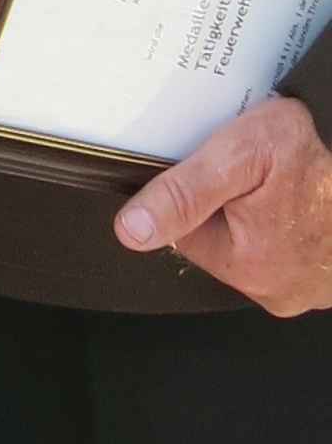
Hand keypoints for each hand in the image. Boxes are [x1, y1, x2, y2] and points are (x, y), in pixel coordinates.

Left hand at [115, 96, 331, 313]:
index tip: (210, 164)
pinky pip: (291, 247)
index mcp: (246, 265)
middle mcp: (275, 288)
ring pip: (258, 243)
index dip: (191, 190)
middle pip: (221, 239)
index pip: (185, 230)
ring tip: (281, 179)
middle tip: (254, 167)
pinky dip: (291, 222)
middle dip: (229, 202)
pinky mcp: (327, 278)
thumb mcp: (242, 155)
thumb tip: (132, 230)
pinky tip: (300, 195)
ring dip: (262, 212)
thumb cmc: (323, 160)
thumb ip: (185, 192)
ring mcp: (307, 287)